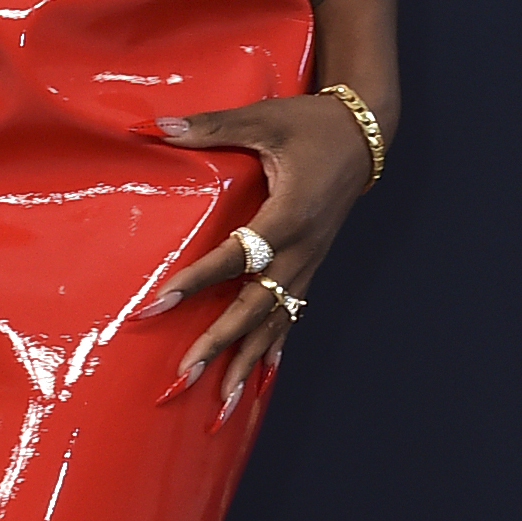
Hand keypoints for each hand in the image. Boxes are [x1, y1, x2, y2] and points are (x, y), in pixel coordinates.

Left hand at [144, 92, 376, 410]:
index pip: (234, 257)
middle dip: (218, 344)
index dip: (195, 282)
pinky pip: (291, 317)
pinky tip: (259, 380)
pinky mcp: (311, 268)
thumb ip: (209, 125)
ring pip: (275, 323)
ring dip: (246, 362)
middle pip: (254, 307)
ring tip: (221, 402)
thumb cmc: (311, 124)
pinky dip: (273, 349)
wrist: (366, 134)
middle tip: (182, 376)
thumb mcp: (262, 118)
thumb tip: (155, 126)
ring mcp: (309, 264)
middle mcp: (300, 250)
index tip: (157, 305)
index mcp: (288, 214)